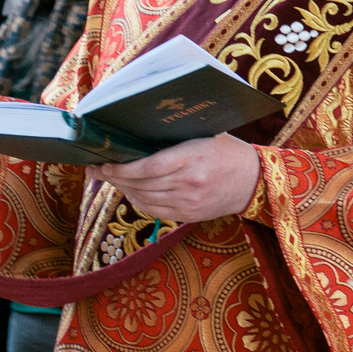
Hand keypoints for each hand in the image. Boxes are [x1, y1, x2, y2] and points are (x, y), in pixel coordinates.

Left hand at [96, 135, 261, 223]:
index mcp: (192, 158)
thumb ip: (174, 140)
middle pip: (140, 183)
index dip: (120, 168)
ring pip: (143, 198)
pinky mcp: (190, 215)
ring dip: (123, 189)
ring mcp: (189, 201)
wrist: (255, 181)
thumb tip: (136, 136)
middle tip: (97, 169)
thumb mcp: (204, 136)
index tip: (103, 162)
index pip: (146, 167)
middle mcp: (189, 183)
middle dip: (113, 177)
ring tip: (111, 179)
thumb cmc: (228, 152)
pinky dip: (138, 201)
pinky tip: (131, 191)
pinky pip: (154, 211)